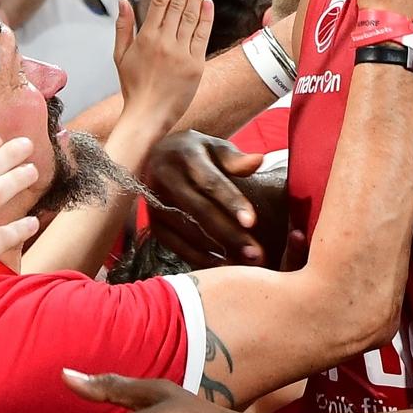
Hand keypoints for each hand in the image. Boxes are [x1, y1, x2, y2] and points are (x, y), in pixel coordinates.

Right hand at [113, 0, 212, 133]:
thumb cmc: (133, 87)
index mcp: (145, 38)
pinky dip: (205, 18)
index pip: (159, 1)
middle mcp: (164, 42)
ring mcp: (181, 53)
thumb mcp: (120, 56)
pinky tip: (207, 2)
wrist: (147, 116)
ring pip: (190, 16)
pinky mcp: (195, 65)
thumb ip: (123, 27)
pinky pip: (202, 36)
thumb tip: (123, 1)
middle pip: (176, 4)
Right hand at [142, 131, 268, 265]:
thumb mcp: (215, 147)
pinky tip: (222, 265)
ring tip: (244, 263)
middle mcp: (166, 180)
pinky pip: (176, 245)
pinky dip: (199, 257)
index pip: (210, 182)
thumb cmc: (197, 152)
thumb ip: (235, 158)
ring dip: (217, 251)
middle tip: (256, 253)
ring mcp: (156, 204)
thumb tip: (259, 160)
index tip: (252, 222)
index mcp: (185, 157)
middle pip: (200, 212)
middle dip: (229, 235)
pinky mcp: (153, 223)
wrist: (157, 155)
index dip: (231, 202)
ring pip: (188, 232)